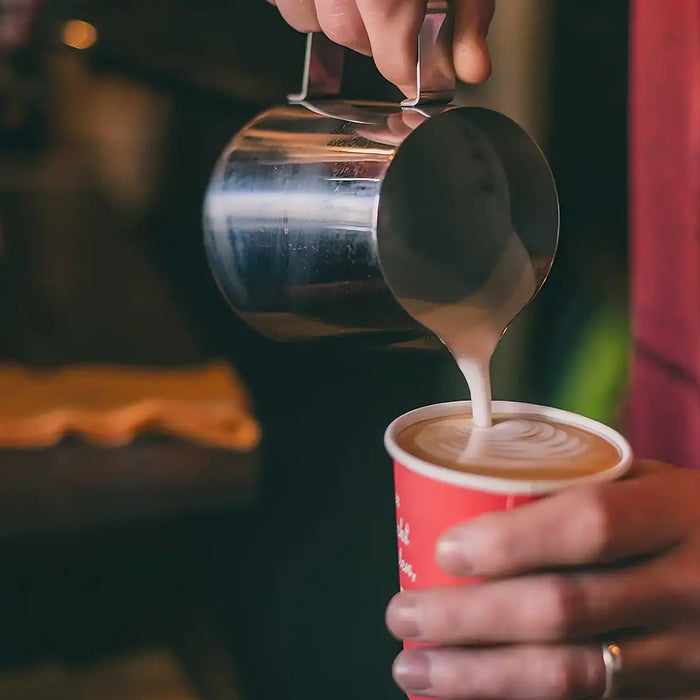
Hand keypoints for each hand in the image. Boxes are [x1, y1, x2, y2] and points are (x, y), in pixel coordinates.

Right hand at [266, 0, 494, 90]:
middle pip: (345, 32)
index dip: (407, 70)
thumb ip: (468, 17)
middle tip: (393, 26)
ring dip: (333, 19)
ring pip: (306, 15)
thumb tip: (473, 71)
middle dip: (372, 40)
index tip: (415, 75)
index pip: (393, 51)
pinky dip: (305, 0)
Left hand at [386, 461, 699, 698]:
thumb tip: (483, 489)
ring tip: (413, 671)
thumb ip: (586, 487)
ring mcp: (688, 654)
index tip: (445, 551)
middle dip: (470, 619)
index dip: (513, 541)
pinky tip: (470, 699)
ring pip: (574, 676)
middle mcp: (687, 587)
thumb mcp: (657, 484)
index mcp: (677, 514)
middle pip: (564, 609)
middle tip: (401, 616)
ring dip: (481, 677)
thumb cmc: (694, 519)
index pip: (590, 526)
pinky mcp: (679, 698)